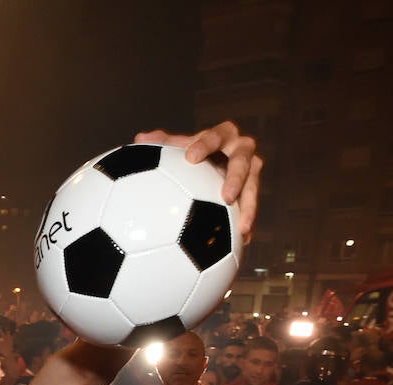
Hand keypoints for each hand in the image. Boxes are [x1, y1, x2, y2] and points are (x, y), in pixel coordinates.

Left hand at [135, 121, 261, 239]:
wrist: (211, 164)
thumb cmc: (191, 153)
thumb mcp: (178, 147)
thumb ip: (162, 143)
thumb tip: (140, 139)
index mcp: (223, 135)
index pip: (215, 136)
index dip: (205, 144)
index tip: (191, 157)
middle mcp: (242, 150)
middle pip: (243, 161)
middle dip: (236, 178)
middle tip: (226, 197)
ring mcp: (251, 170)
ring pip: (253, 187)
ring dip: (249, 207)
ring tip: (242, 228)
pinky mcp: (252, 190)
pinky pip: (251, 206)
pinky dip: (247, 222)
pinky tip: (242, 241)